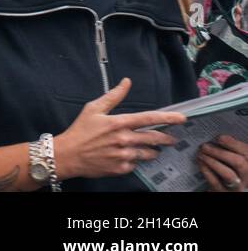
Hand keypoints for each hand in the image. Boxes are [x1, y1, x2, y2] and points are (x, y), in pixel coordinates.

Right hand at [55, 78, 185, 179]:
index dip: (168, 118)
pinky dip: (135, 160)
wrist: (68, 155)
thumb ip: (113, 96)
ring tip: (149, 149)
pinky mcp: (122, 168)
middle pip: (155, 138)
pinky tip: (126, 156)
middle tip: (171, 139)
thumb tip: (126, 82)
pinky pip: (136, 164)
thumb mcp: (93, 109)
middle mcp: (124, 139)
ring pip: (149, 153)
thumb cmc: (80, 131)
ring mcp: (124, 155)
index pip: (150, 118)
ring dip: (152, 151)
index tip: (183, 118)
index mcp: (119, 122)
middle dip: (167, 139)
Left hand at [197, 134, 247, 190]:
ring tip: (201, 153)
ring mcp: (237, 186)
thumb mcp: (233, 156)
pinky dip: (206, 170)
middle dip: (221, 152)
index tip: (219, 137)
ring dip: (212, 161)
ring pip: (228, 174)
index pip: (247, 152)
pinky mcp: (223, 191)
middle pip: (240, 163)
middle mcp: (247, 176)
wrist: (224, 185)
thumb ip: (231, 148)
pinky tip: (200, 162)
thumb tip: (219, 136)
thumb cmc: (229, 167)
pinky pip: (215, 182)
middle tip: (205, 146)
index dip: (233, 144)